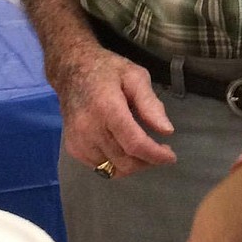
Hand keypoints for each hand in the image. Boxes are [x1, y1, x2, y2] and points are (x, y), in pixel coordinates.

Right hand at [55, 45, 175, 176]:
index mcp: (107, 109)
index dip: (155, 155)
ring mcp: (79, 142)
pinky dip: (116, 164)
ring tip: (142, 149)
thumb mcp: (135, 76)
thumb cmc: (106, 70)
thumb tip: (167, 131)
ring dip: (132, 165)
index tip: (171, 157)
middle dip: (148, 162)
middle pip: (125, 161)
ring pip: (113, 170)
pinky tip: (122, 148)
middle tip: (160, 151)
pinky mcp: (73, 149)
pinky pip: (100, 168)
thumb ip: (150, 104)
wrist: (70, 70)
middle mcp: (89, 129)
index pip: (134, 143)